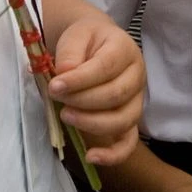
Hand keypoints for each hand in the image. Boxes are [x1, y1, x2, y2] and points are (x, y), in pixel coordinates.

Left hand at [49, 14, 144, 164]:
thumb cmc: (85, 40)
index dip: (80, 80)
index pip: (106, 67)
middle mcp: (137, 75)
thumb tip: (64, 75)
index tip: (54, 86)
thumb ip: (70, 53)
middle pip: (115, 95)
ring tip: (65, 116)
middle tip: (55, 97)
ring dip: (91, 123)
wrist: (95, 43)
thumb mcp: (75, 36)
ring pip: (123, 120)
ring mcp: (136, 100)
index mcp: (124, 49)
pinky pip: (128, 142)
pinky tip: (91, 156)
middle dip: (82, 101)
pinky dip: (112, 154)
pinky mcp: (130, 120)